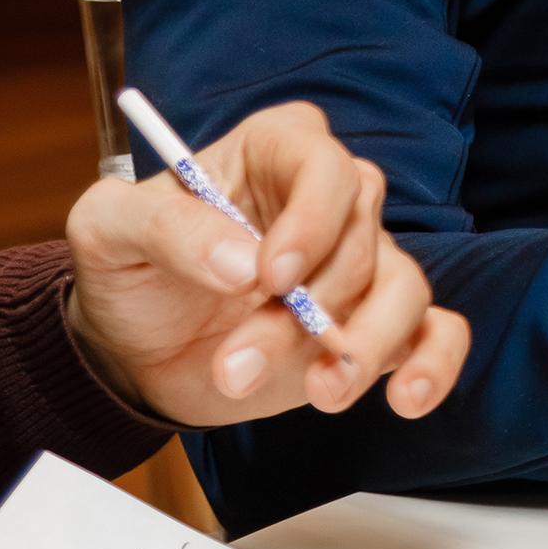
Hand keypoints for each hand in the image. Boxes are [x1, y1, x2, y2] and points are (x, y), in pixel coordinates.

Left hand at [63, 101, 470, 428]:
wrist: (135, 349)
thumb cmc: (130, 269)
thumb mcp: (110, 230)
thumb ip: (168, 228)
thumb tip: (238, 262)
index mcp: (276, 151)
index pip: (325, 166)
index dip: (311, 219)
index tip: (272, 276)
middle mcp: (331, 201)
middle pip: (357, 242)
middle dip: (304, 316)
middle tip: (238, 366)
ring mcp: (361, 264)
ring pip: (404, 288)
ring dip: (360, 348)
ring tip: (318, 393)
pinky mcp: (374, 325)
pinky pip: (437, 330)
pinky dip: (434, 362)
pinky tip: (406, 397)